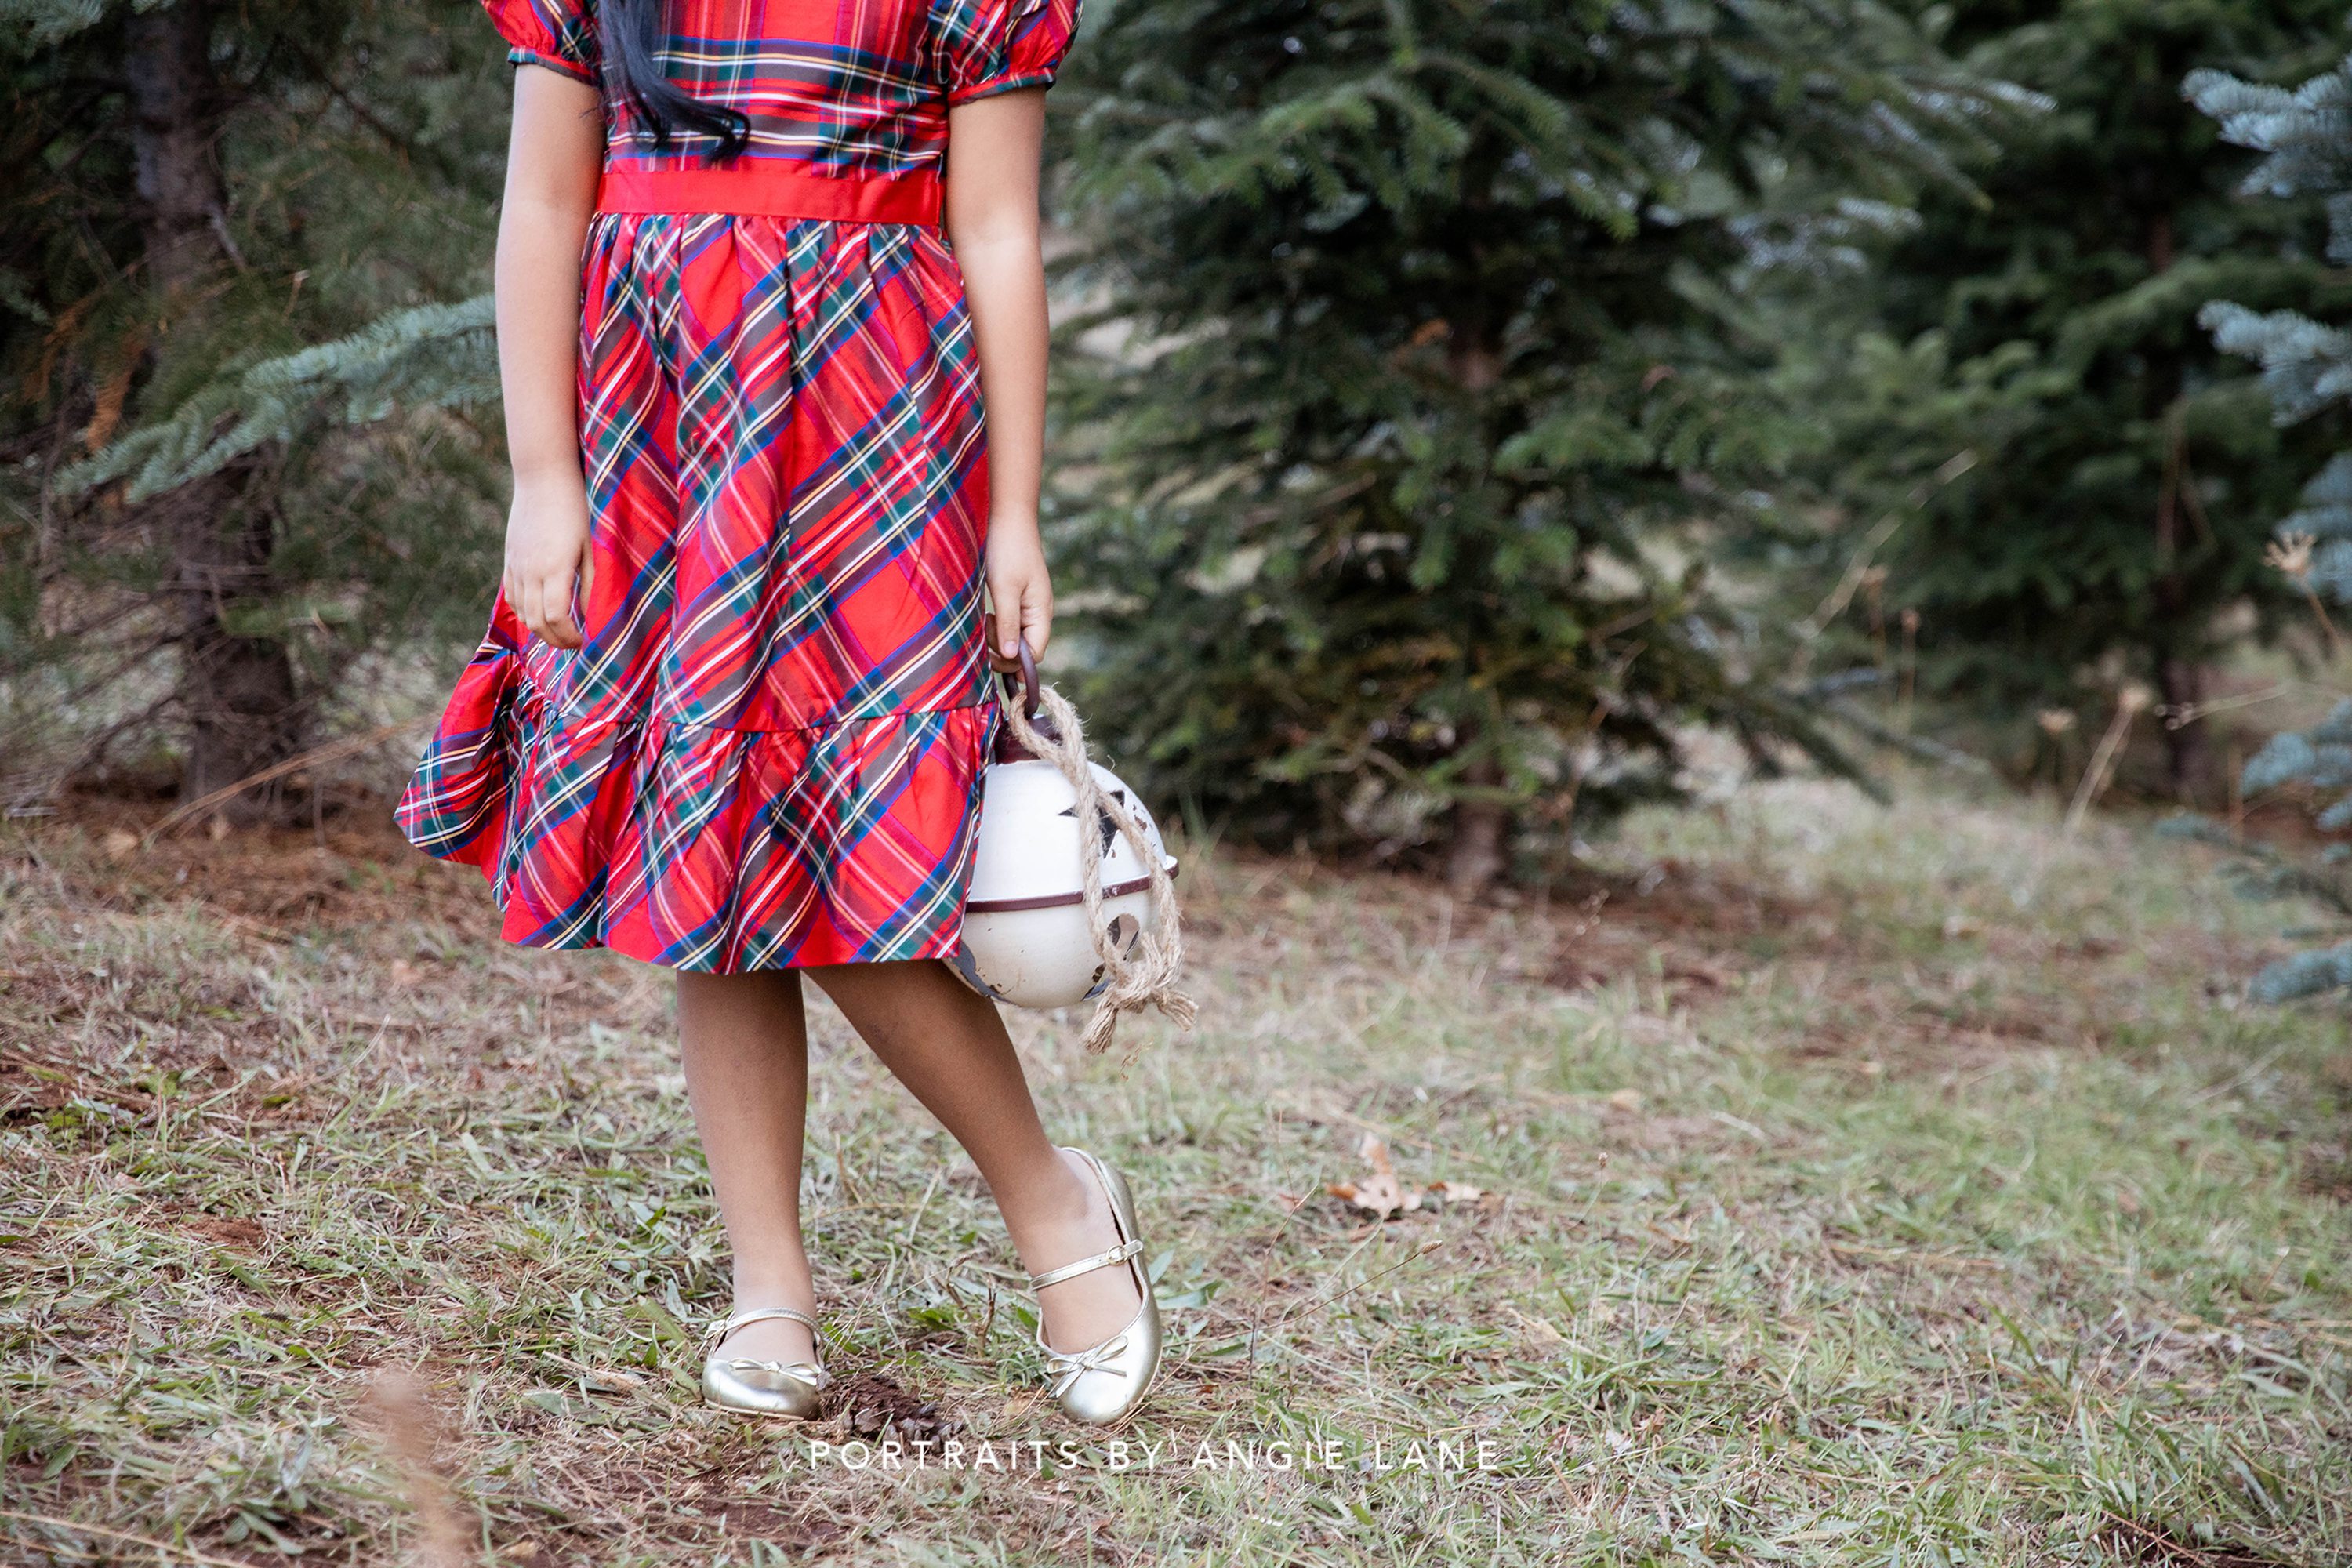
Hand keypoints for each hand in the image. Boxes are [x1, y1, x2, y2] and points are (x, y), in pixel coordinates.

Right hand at [502, 474, 592, 650]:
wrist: (542, 477)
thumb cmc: (576, 508)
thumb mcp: (591, 546)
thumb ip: (592, 582)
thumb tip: (593, 616)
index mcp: (555, 568)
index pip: (556, 618)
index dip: (570, 636)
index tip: (585, 641)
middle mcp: (530, 570)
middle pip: (536, 622)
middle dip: (556, 640)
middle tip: (574, 644)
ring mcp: (516, 565)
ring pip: (520, 612)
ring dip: (539, 629)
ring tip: (560, 632)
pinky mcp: (509, 559)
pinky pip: (511, 595)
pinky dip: (523, 611)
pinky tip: (539, 612)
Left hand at [985, 519, 1052, 671]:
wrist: (1008, 518)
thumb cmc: (1008, 550)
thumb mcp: (1005, 589)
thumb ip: (1008, 623)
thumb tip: (1011, 657)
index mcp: (1041, 612)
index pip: (1034, 654)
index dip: (1014, 661)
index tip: (990, 652)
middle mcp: (1038, 613)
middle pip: (1025, 650)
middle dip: (1003, 649)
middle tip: (986, 629)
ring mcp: (1028, 607)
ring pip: (1015, 637)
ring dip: (998, 637)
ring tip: (986, 618)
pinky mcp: (1017, 599)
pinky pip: (1010, 624)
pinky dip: (997, 625)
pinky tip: (987, 613)